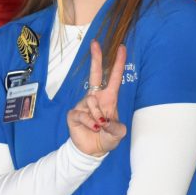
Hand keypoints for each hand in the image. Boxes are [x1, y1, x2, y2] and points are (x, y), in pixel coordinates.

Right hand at [67, 41, 126, 156]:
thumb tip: (104, 121)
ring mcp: (84, 105)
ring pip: (91, 101)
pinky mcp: (74, 114)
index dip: (118, 63)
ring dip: (97, 115)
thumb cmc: (106, 137)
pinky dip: (89, 122)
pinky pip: (82, 114)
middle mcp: (96, 98)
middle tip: (95, 43)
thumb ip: (116, 127)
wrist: (92, 151)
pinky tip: (92, 128)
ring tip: (99, 126)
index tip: (121, 48)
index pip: (113, 78)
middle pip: (95, 74)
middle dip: (96, 58)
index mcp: (109, 98)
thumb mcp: (118, 134)